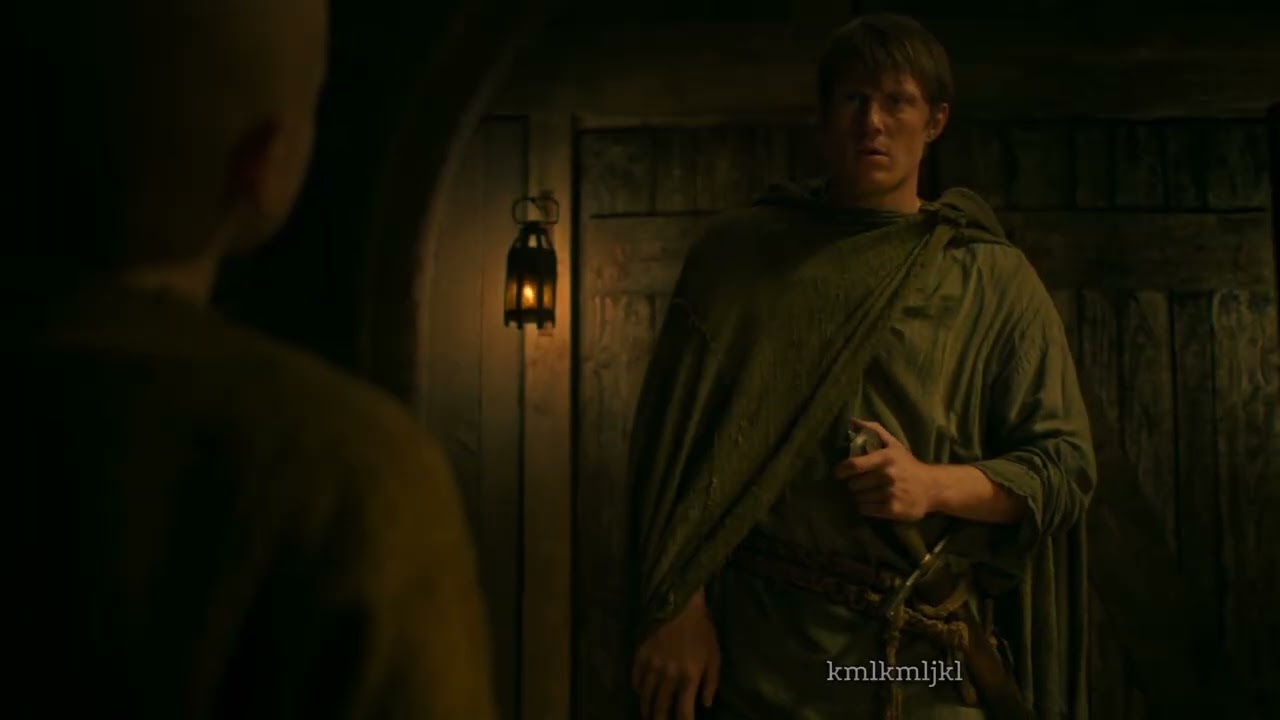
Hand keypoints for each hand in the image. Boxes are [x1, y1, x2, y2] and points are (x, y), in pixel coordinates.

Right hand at [631, 588, 720, 719]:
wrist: (682, 605)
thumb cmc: (703, 631)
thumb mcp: (715, 657)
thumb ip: (711, 683)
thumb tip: (705, 705)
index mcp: (689, 677)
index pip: (684, 711)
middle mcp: (669, 675)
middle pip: (661, 707)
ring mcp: (652, 666)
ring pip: (645, 696)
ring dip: (646, 708)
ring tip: (647, 715)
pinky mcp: (641, 655)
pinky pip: (635, 678)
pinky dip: (637, 688)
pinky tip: (640, 692)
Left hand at [833, 419, 937, 520]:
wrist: (932, 487)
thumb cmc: (908, 465)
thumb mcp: (894, 444)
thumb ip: (874, 430)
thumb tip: (852, 420)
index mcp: (886, 457)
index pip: (854, 465)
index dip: (841, 470)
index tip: (838, 473)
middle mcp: (888, 475)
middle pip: (854, 484)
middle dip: (854, 484)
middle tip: (860, 484)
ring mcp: (890, 494)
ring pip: (859, 498)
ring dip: (860, 496)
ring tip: (868, 493)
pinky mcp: (892, 510)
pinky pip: (866, 509)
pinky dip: (866, 507)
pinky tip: (874, 502)